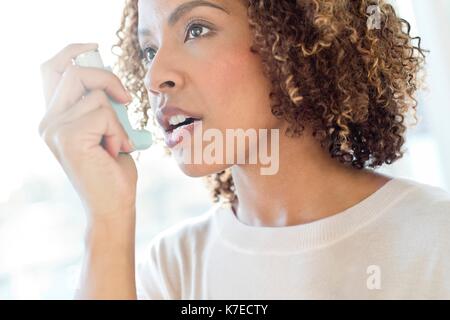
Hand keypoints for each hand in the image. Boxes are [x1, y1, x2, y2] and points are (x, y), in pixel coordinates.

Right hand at [39, 43, 137, 217]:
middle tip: (126, 101)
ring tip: (116, 143)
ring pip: (95, 93)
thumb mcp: (106, 130)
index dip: (71, 52)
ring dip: (117, 118)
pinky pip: (104, 112)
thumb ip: (98, 106)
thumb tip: (108, 82)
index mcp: (55, 118)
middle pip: (75, 72)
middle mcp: (48, 121)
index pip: (52, 71)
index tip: (95, 47)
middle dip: (109, 79)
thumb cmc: (113, 170)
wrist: (113, 205)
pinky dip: (118, 130)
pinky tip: (115, 150)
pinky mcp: (68, 135)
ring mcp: (54, 128)